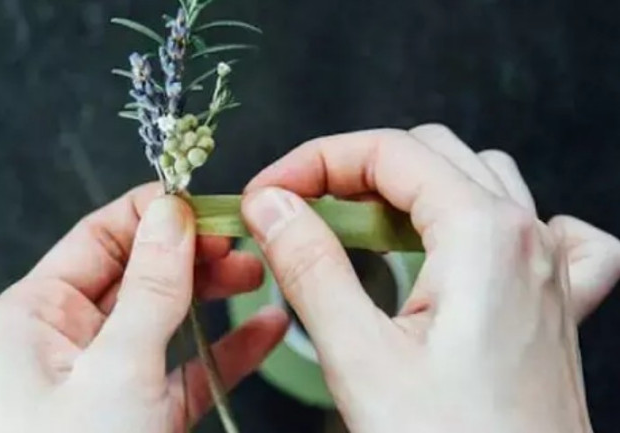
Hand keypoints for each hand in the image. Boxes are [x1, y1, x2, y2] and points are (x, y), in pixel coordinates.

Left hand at [0, 183, 287, 432]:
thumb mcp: (115, 369)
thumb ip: (150, 288)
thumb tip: (172, 216)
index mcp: (37, 315)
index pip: (103, 236)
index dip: (157, 215)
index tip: (209, 207)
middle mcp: (69, 339)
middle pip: (142, 272)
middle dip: (197, 255)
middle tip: (244, 244)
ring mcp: (109, 375)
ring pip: (171, 315)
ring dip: (218, 294)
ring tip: (261, 277)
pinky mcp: (143, 409)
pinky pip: (190, 365)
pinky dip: (230, 347)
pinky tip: (268, 330)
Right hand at [241, 126, 619, 432]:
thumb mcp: (361, 358)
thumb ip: (310, 267)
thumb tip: (273, 206)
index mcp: (483, 234)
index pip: (388, 150)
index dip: (316, 160)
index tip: (271, 192)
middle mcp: (524, 237)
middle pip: (429, 154)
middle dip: (353, 168)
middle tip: (299, 206)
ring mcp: (546, 266)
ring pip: (477, 178)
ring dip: (412, 187)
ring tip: (364, 224)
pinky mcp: (551, 302)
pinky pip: (545, 227)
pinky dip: (498, 217)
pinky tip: (471, 244)